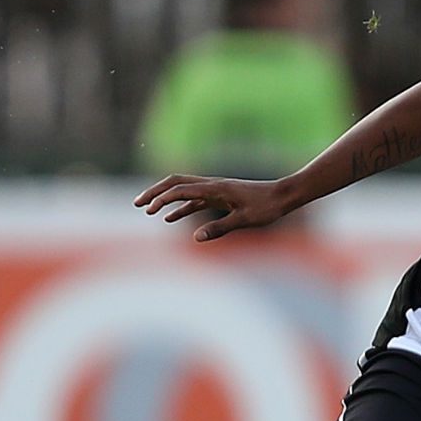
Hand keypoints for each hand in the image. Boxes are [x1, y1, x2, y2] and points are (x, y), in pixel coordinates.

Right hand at [134, 174, 294, 241]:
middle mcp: (212, 186)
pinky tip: (170, 218)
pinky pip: (195, 200)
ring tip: (147, 211)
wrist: (284, 196)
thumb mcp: (245, 220)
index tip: (148, 209)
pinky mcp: (220, 197)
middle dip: (155, 192)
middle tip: (137, 204)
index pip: (181, 189)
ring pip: (183, 190)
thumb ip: (220, 228)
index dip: (162, 198)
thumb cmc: (267, 207)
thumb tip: (196, 238)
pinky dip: (180, 208)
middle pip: (176, 183)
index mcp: (216, 188)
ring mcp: (215, 191)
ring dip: (165, 199)